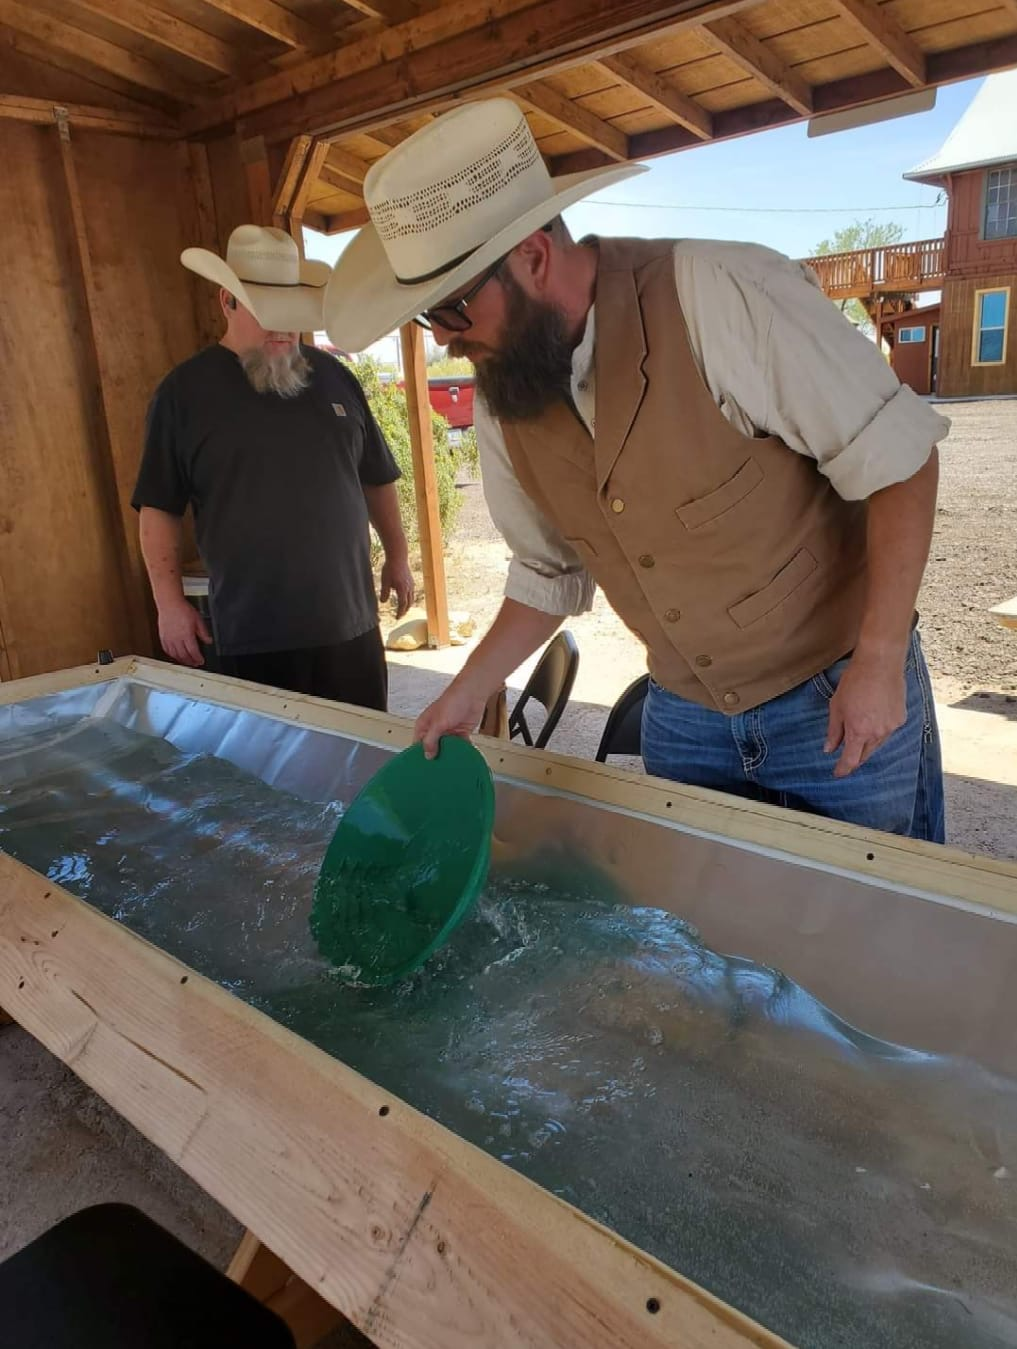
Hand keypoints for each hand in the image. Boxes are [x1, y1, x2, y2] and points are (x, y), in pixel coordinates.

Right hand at [157, 598, 210, 667]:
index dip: (198, 658)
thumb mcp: (198, 620)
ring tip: (186, 661)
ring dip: (181, 660)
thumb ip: (204, 632)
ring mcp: (169, 639)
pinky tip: (175, 655)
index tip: (201, 661)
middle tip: (195, 664)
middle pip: (184, 655)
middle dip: (190, 662)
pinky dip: (172, 655)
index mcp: (187, 635)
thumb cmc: (183, 609)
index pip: (193, 651)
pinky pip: (167, 650)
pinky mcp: (162, 637)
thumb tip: (208, 641)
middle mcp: (177, 639)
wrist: (170, 604)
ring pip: (175, 655)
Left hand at [380, 553, 414, 618]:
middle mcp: (409, 588)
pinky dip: (409, 598)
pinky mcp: (411, 580)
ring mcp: (411, 584)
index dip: (400, 612)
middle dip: (404, 610)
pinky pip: (412, 592)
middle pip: (408, 603)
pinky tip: (405, 597)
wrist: (398, 557)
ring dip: (407, 605)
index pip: (402, 605)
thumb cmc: (390, 568)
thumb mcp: (385, 581)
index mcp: (403, 590)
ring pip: (411, 598)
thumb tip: (383, 602)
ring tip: (403, 608)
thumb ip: (384, 592)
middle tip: (400, 615)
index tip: (397, 618)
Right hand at [414, 678, 488, 759]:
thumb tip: (427, 755)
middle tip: (439, 770)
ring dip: (450, 755)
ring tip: (451, 766)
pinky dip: (462, 751)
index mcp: (425, 725)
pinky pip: (460, 746)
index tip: (425, 767)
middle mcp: (435, 729)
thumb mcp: (438, 723)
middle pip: (433, 748)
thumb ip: (431, 740)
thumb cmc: (453, 700)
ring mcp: (448, 731)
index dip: (421, 755)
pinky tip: (463, 757)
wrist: (473, 693)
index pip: (418, 744)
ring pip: (447, 748)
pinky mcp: (461, 733)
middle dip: (437, 757)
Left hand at [824, 652, 906, 777]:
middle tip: (846, 758)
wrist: (880, 664)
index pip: (851, 760)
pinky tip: (873, 719)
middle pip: (865, 755)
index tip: (838, 773)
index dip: (843, 769)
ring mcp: (891, 727)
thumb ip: (834, 731)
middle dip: (855, 758)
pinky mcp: (900, 718)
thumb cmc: (854, 682)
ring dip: (867, 744)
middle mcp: (877, 733)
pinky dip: (879, 730)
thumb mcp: (837, 707)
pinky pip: (887, 731)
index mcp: (859, 732)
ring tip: (859, 733)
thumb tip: (829, 749)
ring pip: (877, 744)